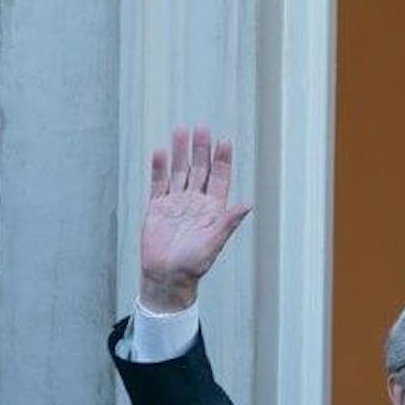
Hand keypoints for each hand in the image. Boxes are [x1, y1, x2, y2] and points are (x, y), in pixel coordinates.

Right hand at [139, 124, 250, 311]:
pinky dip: (159, 168)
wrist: (167, 277)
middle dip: (201, 149)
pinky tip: (161, 152)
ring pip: (179, 171)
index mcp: (212, 209)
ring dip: (180, 152)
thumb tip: (248, 204)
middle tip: (202, 127)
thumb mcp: (215, 242)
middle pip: (199, 169)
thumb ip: (229, 222)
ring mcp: (175, 203)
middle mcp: (195, 202)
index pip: (219, 178)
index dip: (222, 160)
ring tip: (181, 130)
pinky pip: (158, 183)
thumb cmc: (193, 265)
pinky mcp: (157, 208)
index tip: (224, 140)